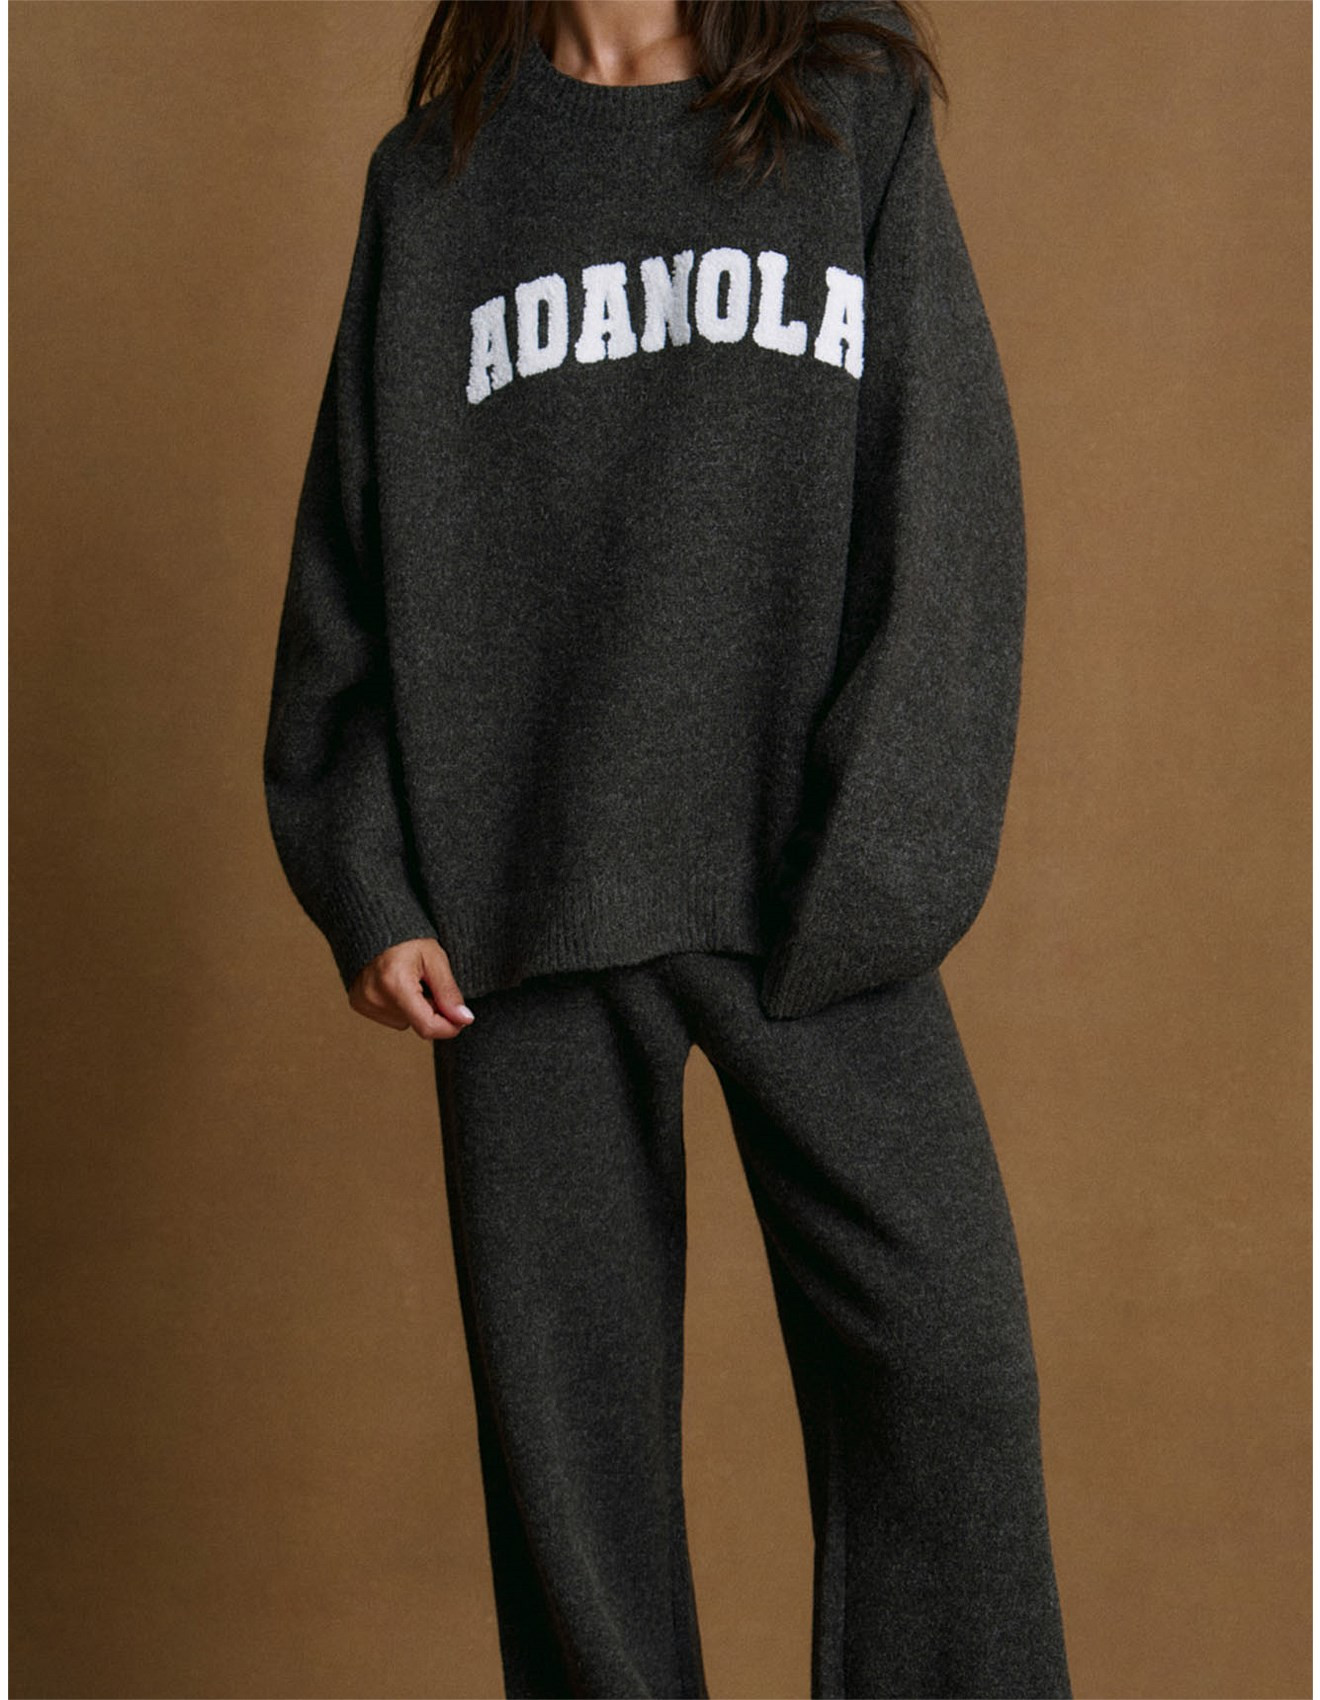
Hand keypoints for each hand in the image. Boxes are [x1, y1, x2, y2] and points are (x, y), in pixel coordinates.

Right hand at [348, 937, 475, 1039]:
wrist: (376, 924)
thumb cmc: (407, 937)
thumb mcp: (435, 959)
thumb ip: (449, 992)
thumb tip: (464, 1019)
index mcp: (395, 983)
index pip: (427, 1026)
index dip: (449, 1027)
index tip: (461, 1019)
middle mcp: (375, 996)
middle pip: (417, 1025)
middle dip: (432, 1011)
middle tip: (430, 984)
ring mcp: (363, 1002)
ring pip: (405, 1023)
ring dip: (415, 1009)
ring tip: (411, 981)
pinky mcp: (357, 1003)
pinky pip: (390, 1018)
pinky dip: (400, 1006)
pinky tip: (397, 986)